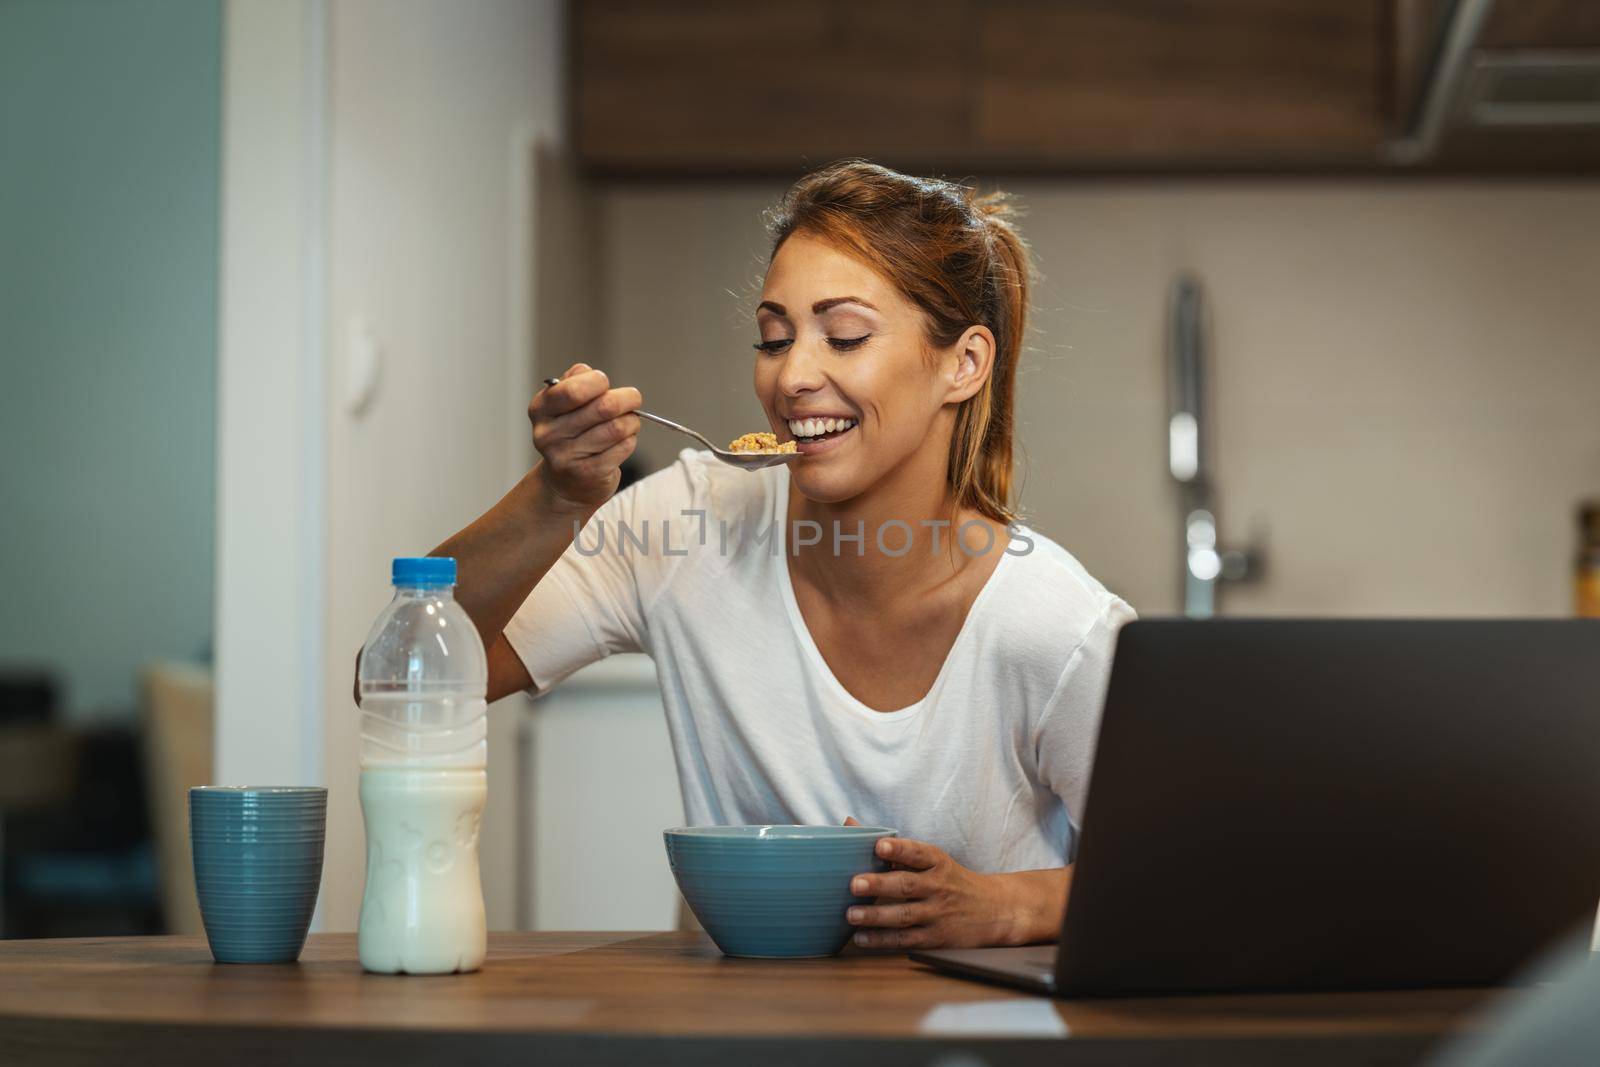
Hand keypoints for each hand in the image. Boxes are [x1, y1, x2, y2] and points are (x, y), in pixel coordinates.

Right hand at [528, 364, 641, 512]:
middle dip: (627, 399)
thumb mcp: (563, 404)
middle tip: (633, 399)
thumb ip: (575, 381)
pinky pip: (623, 448)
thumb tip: (591, 375)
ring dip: (631, 421)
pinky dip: (630, 440)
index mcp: (540, 409)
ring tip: (629, 422)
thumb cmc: (571, 434)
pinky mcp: (588, 474)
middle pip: (604, 407)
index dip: (598, 381)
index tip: (605, 384)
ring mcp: (567, 457)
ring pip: (617, 428)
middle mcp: (549, 434)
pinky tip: (623, 441)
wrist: (565, 482)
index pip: (574, 390)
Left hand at [841, 818, 1069, 949]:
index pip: (918, 852)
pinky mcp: (936, 938)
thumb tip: (849, 824)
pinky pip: (907, 939)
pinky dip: (883, 940)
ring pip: (905, 916)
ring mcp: (938, 914)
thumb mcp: (931, 858)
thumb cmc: (951, 880)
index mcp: (937, 862)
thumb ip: (891, 846)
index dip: (898, 848)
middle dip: (880, 884)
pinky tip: (861, 938)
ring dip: (877, 916)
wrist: (996, 910)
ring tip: (851, 914)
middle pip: (908, 885)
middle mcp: (939, 887)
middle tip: (855, 883)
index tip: (879, 845)